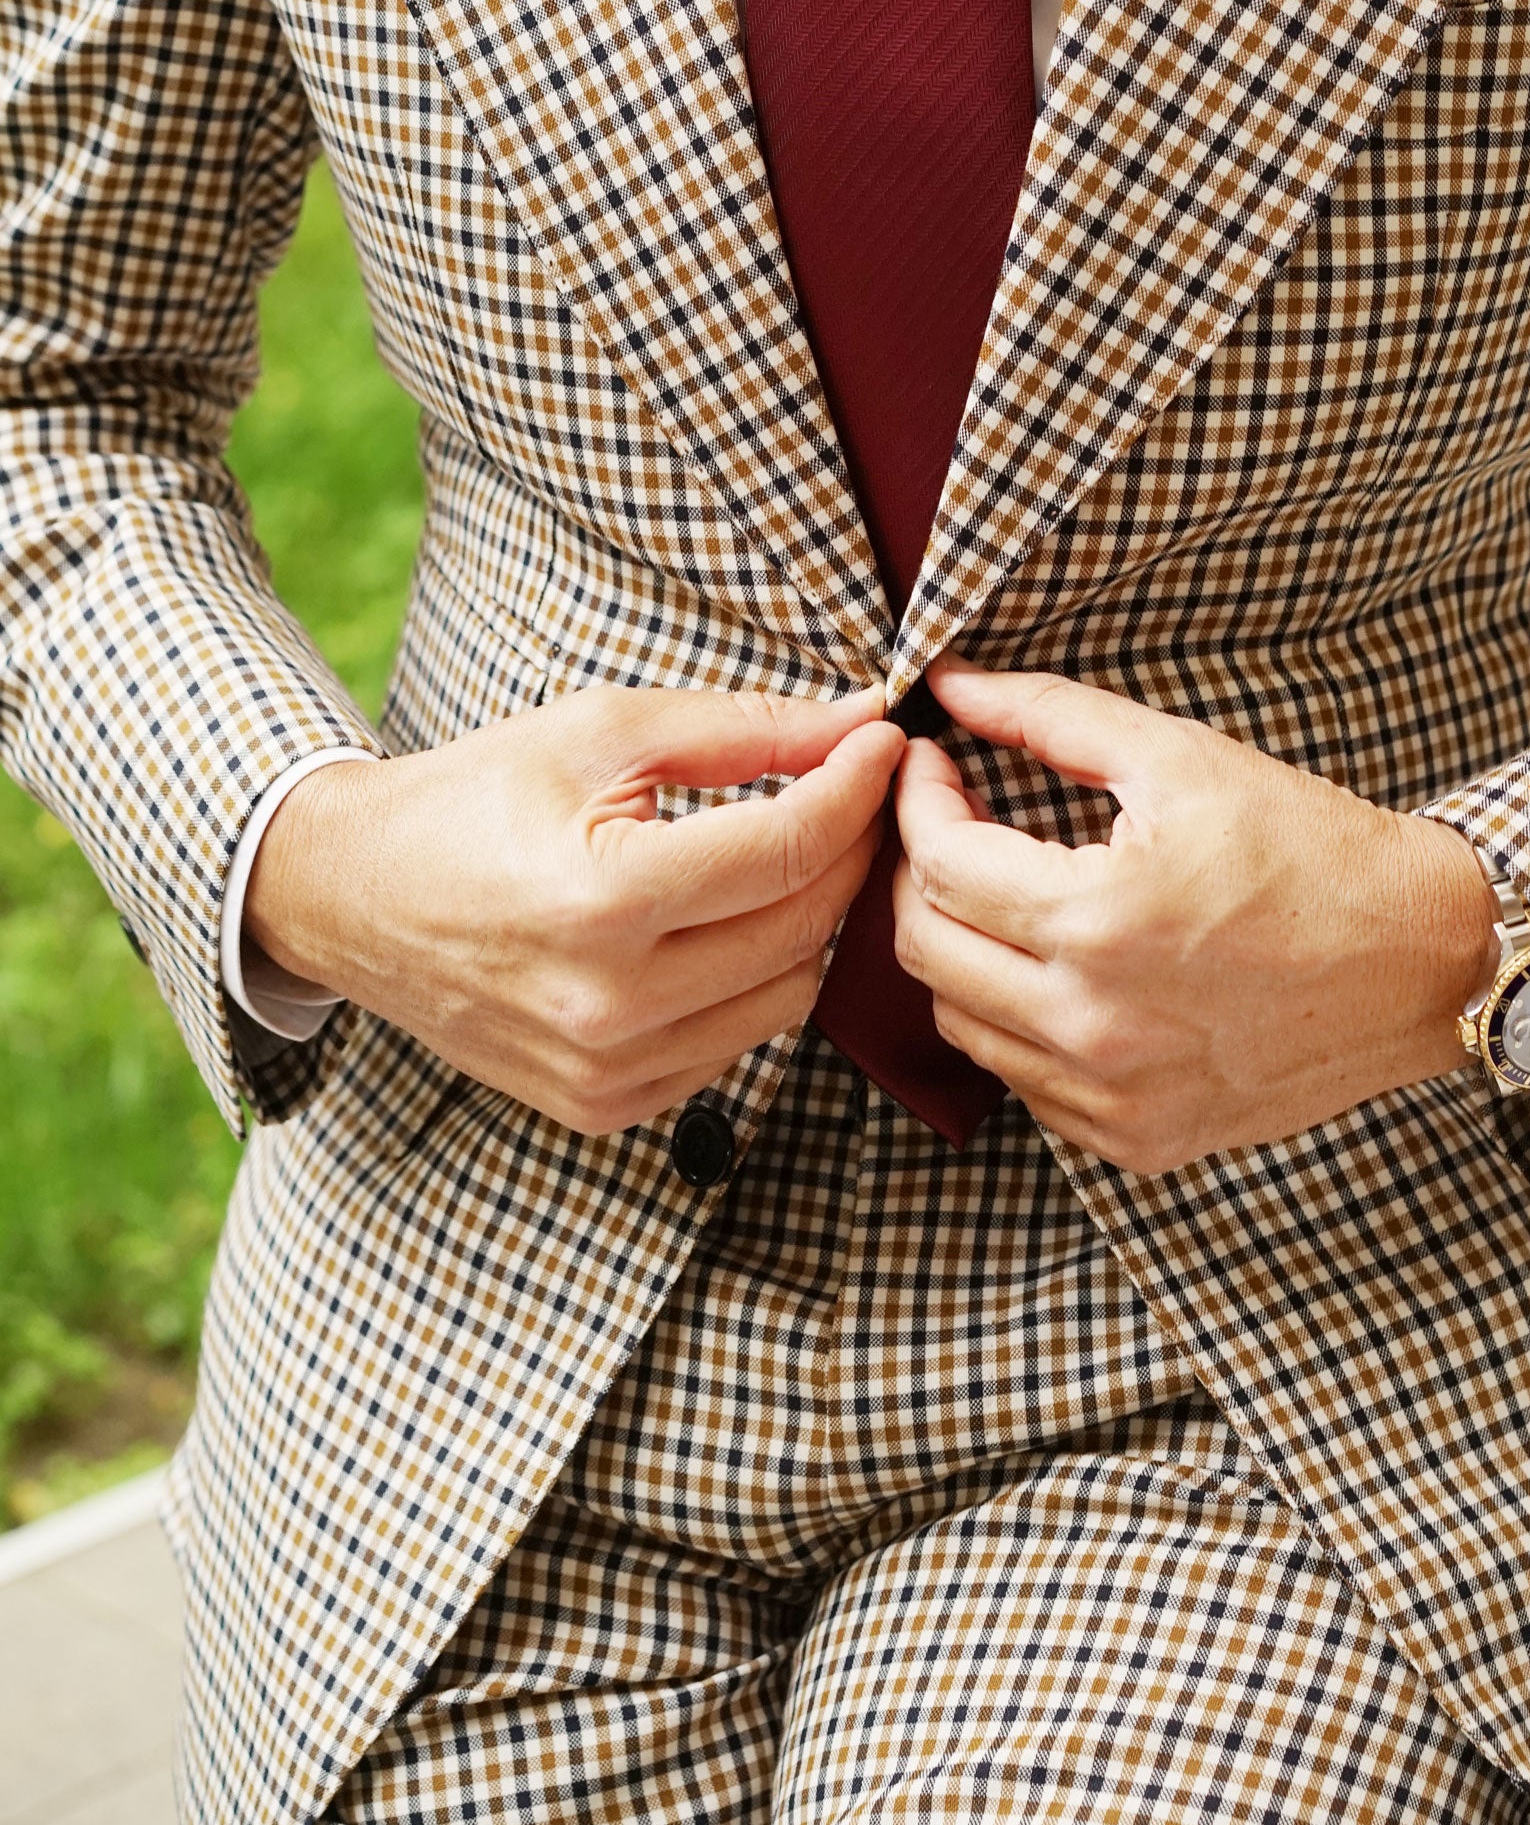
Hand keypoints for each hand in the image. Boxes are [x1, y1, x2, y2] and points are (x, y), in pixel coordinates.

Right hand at [246, 684, 902, 1132]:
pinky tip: (731, 924)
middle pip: (804, 927)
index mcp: (604, 898)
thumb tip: (859, 718)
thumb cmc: (474, 797)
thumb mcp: (603, 731)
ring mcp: (606, 1069)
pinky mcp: (603, 1105)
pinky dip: (755, 981)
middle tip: (854, 790)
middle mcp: (608, 1002)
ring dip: (812, 920)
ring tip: (795, 853)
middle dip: (848, 848)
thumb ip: (744, 728)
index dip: (857, 787)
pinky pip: (736, 1045)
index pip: (791, 849)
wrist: (352, 896)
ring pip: (790, 997)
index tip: (881, 742)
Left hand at [892, 665, 1496, 1172]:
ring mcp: (1113, 1096)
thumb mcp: (1183, 758)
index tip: (934, 767)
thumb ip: (1051, 716)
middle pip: (924, 951)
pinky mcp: (1138, 1141)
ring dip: (960, 951)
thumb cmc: (1312, 849)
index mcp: (1100, 919)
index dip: (917, 803)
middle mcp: (1094, 1024)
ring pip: (960, 1024)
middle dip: (918, 874)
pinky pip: (1023, 1083)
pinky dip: (1016, 1022)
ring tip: (1003, 896)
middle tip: (952, 826)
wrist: (1423, 962)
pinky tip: (1059, 971)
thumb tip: (951, 686)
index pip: (940, 865)